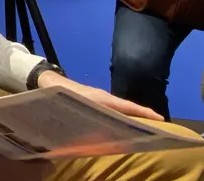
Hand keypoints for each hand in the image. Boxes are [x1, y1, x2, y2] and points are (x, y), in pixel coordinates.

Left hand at [37, 71, 162, 121]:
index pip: (128, 106)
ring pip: (120, 108)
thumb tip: (105, 126)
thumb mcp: (78, 104)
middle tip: (157, 127)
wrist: (50, 82)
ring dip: (131, 116)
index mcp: (103, 98)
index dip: (144, 112)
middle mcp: (104, 97)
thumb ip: (92, 113)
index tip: (160, 119)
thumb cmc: (63, 93)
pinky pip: (112, 108)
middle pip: (127, 107)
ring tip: (144, 128)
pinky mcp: (94, 99)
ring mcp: (99, 98)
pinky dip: (121, 114)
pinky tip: (122, 124)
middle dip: (142, 115)